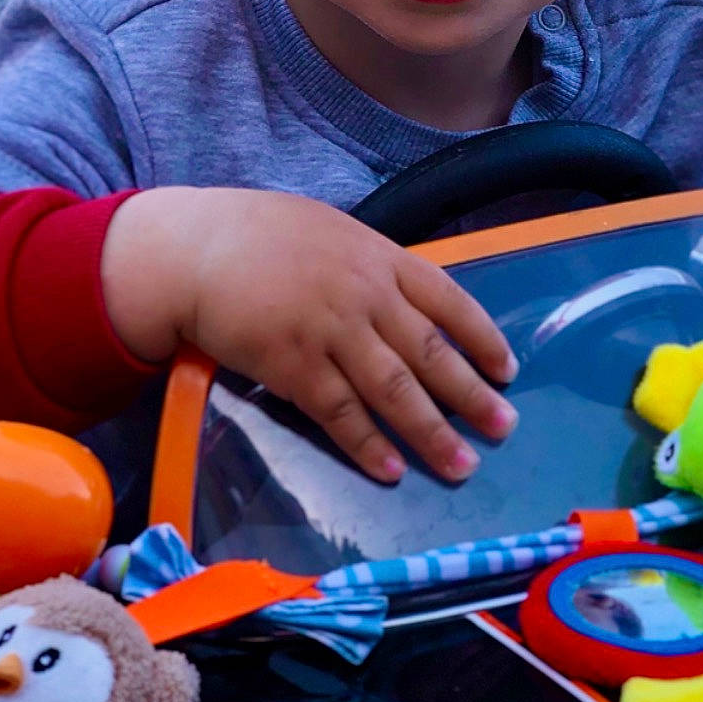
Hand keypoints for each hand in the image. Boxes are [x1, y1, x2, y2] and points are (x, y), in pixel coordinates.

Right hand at [102, 187, 516, 484]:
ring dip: (431, 432)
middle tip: (504, 429)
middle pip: (430, 352)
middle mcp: (365, 295)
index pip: (449, 300)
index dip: (482, 338)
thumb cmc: (264, 237)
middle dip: (471, 395)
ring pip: (393, 390)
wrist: (196, 250)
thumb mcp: (334, 233)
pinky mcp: (293, 366)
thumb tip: (411, 303)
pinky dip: (368, 443)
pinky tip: (391, 468)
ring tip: (461, 464)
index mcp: (381, 257)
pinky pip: (339, 413)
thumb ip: (374, 267)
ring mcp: (330, 332)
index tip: (506, 371)